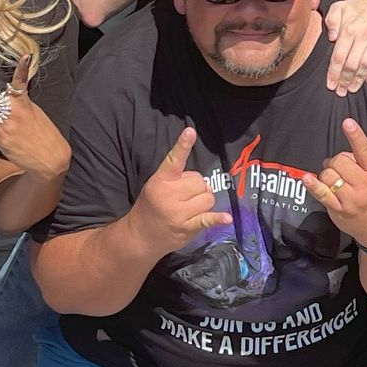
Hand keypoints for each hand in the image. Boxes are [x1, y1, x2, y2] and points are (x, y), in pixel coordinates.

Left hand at [0, 55, 67, 186]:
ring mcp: (4, 127)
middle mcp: (12, 113)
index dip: (22, 68)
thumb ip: (18, 105)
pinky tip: (5, 138)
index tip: (24, 57)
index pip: (21, 81)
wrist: (50, 159)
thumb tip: (2, 102)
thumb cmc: (44, 135)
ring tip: (2, 125)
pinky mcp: (1, 141)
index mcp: (23, 103)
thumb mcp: (34, 113)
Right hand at [129, 127, 231, 258]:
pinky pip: (207, 219)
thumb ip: (176, 179)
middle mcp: (169, 195)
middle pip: (200, 181)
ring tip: (191, 209)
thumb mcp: (156, 186)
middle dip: (198, 187)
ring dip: (204, 202)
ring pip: (208, 198)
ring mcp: (179, 212)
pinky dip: (217, 218)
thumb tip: (202, 182)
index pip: (173, 160)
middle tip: (186, 196)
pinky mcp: (187, 228)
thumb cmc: (151, 206)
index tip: (190, 131)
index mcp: (161, 180)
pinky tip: (226, 218)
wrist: (141, 236)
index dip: (182, 145)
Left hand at [300, 119, 366, 249]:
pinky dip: (313, 184)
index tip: (347, 122)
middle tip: (339, 168)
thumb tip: (343, 155)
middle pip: (340, 161)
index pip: (365, 151)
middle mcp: (364, 185)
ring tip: (333, 179)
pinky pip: (321, 193)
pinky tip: (308, 178)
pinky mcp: (338, 210)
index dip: (356, 135)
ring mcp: (350, 199)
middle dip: (336, 161)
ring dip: (327, 173)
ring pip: (329, 175)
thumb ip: (364, 165)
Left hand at [323, 0, 366, 95]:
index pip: (339, 56)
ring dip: (358, 80)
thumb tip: (332, 37)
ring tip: (351, 89)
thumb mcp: (338, 8)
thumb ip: (331, 21)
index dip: (333, 73)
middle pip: (352, 64)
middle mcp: (364, 35)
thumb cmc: (357, 8)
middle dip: (344, 80)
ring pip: (366, 65)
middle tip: (340, 91)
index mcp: (349, 29)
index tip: (330, 84)